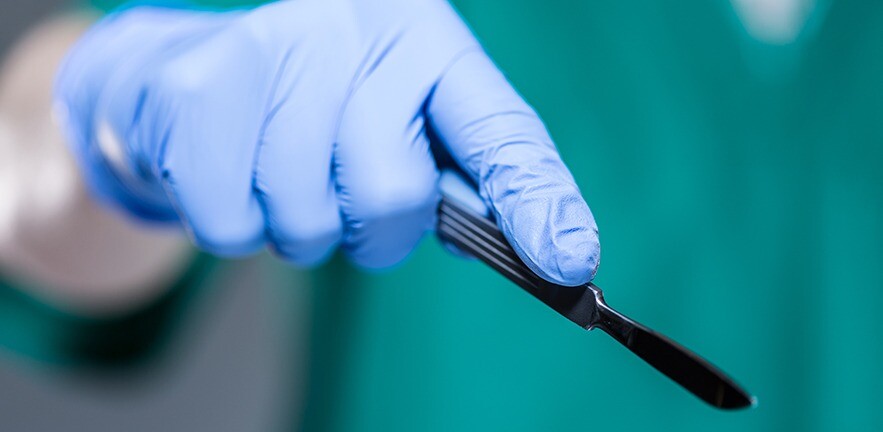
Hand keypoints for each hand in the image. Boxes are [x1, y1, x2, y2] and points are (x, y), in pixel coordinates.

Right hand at [55, 0, 599, 284]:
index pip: (498, 129)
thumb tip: (546, 252)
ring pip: (309, 220)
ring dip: (299, 228)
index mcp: (425, 41)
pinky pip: (235, 227)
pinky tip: (233, 174)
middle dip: (370, 230)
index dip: (536, 199)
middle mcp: (358, 29)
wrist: (193, 75)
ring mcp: (278, 49)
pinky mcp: (202, 86)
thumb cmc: (318, 111)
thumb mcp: (397, 126)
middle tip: (343, 196)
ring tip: (282, 177)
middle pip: (392, 195)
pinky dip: (238, 227)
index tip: (567, 261)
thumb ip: (460, 182)